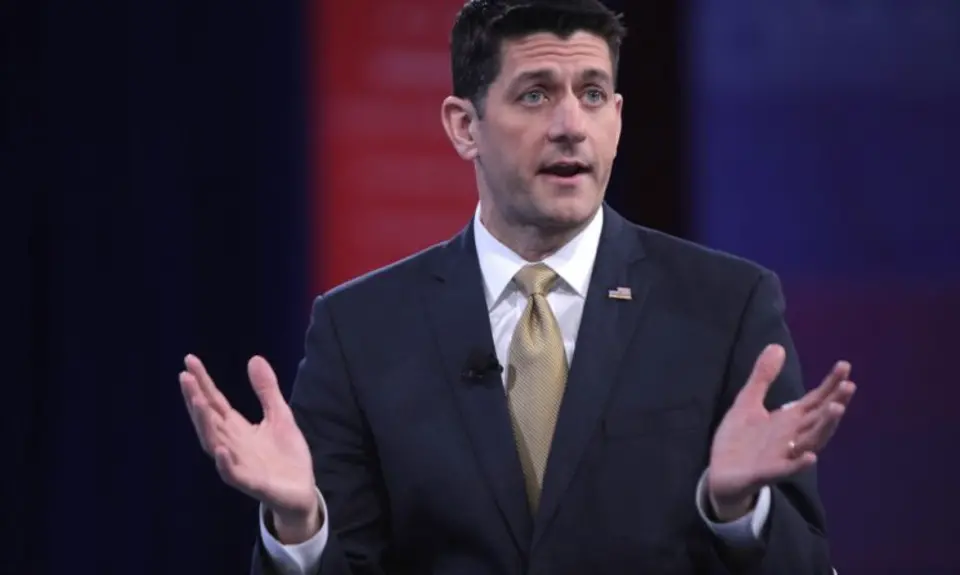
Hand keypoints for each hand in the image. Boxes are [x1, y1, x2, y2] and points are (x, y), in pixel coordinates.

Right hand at [179, 354, 318, 537]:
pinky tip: (219, 449)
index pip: (215, 402)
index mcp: (237, 428)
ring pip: (214, 442)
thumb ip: (266, 390)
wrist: (302, 491)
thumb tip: (254, 358)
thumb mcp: (279, 415)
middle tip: (185, 376)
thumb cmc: (286, 455)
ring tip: (197, 402)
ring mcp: (238, 464)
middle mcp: (231, 444)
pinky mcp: (251, 483)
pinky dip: (224, 462)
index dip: (202, 382)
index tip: (189, 360)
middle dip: (195, 399)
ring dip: (204, 423)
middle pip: (208, 419)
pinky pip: (232, 474)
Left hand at [706, 344, 855, 519]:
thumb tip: (777, 346)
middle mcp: (791, 437)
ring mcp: (781, 456)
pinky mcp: (765, 472)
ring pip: (810, 442)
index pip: (815, 400)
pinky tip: (811, 456)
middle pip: (819, 419)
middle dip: (835, 403)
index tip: (845, 365)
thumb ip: (763, 377)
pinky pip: (786, 469)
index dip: (830, 385)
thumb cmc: (739, 440)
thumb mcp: (748, 402)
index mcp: (788, 420)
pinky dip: (799, 463)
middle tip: (849, 386)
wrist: (720, 475)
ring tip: (837, 409)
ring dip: (825, 427)